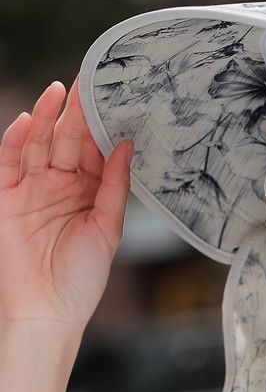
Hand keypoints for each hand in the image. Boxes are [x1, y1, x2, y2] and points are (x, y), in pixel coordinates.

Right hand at [0, 76, 132, 328]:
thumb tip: (127, 145)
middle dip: (79, 112)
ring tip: (63, 89)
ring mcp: (32, 189)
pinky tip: (34, 120)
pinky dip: (18, 141)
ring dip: (49, 117)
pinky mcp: (5, 197)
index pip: (97, 151)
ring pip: (40, 145)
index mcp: (89, 192)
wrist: (48, 311)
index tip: (118, 97)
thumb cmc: (82, 277)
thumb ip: (116, 185)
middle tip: (91, 80)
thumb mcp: (108, 227)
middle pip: (69, 141)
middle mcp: (60, 186)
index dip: (105, 126)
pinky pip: (11, 162)